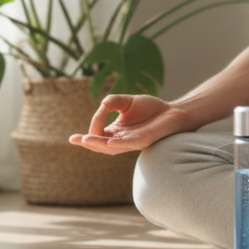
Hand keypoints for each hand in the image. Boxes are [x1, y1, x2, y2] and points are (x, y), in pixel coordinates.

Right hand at [68, 94, 191, 154]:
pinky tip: (109, 142)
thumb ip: (111, 103)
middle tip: (76, 140)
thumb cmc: (152, 109)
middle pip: (103, 146)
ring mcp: (134, 142)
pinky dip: (119, 144)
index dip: (86, 137)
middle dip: (89, 144)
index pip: (98, 137)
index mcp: (117, 132)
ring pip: (114, 147)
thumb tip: (101, 106)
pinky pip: (131, 143)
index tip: (74, 137)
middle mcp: (123, 140)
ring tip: (86, 140)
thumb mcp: (126, 102)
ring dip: (99, 144)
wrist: (174, 111)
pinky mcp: (146, 140)